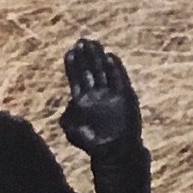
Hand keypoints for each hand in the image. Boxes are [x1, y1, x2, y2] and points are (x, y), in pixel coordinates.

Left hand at [59, 39, 141, 153]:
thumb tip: (70, 103)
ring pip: (103, 71)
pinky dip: (115, 69)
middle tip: (81, 41)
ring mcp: (110, 94)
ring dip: (98, 57)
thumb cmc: (93, 144)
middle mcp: (96, 94)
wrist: (114, 151)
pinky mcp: (124, 96)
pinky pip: (119, 79)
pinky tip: (110, 57)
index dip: (73, 65)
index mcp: (83, 100)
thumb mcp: (73, 132)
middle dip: (85, 56)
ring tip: (93, 43)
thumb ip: (68, 118)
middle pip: (90, 70)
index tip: (69, 52)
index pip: (77, 78)